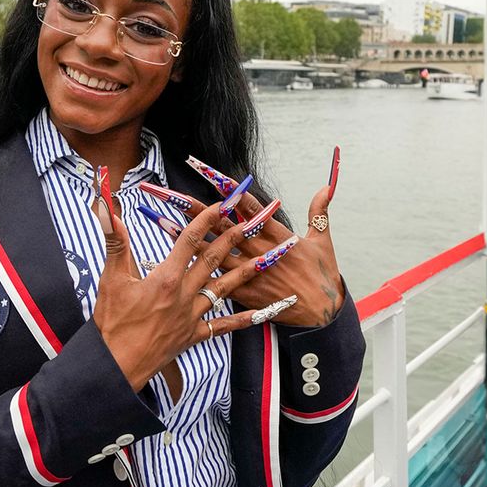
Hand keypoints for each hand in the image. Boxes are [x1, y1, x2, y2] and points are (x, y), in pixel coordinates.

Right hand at [90, 197, 295, 391]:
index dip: (205, 219)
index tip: (221, 204)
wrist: (117, 365)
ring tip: (266, 259)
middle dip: (232, 237)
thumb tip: (109, 210)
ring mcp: (192, 316)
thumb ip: (115, 242)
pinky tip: (260, 313)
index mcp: (165, 278)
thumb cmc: (112, 323)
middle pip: (212, 260)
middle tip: (251, 221)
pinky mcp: (194, 335)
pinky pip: (223, 326)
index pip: (189, 241)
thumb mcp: (111, 279)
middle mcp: (184, 295)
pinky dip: (242, 319)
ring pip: (224, 289)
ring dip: (246, 271)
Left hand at [176, 179, 344, 328]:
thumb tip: (325, 188)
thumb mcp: (322, 241)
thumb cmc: (323, 276)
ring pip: (211, 251)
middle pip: (221, 225)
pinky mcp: (242, 292)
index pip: (248, 206)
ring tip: (161, 222)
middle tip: (170, 194)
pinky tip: (174, 264)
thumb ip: (319, 212)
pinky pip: (213, 280)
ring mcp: (248, 271)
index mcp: (276, 234)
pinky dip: (193, 271)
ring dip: (186, 237)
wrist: (322, 314)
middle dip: (195, 209)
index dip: (229, 188)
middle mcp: (258, 250)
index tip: (209, 173)